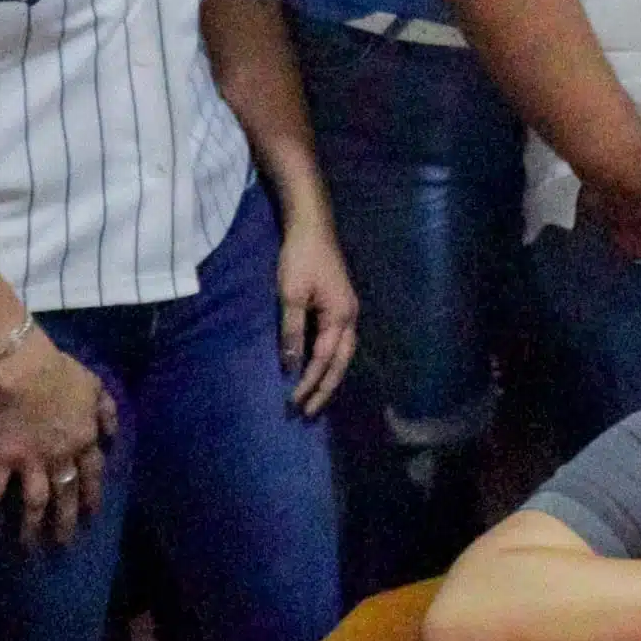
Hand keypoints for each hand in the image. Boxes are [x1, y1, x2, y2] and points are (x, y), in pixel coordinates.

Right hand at [0, 337, 117, 547]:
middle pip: (67, 495)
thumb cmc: (62, 373)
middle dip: (66, 522)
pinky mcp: (3, 458)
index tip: (92, 515)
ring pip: (36, 501)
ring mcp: (32, 460)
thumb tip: (112, 437)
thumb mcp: (97, 387)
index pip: (92, 476)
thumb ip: (107, 413)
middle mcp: (61, 457)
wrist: (28, 370)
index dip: (92, 496)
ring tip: (29, 548)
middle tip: (64, 544)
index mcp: (85, 440)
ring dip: (32, 526)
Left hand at [274, 210, 360, 417]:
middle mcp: (349, 317)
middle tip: (309, 412)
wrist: (312, 228)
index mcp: (340, 316)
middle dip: (326, 388)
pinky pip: (338, 342)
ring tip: (315, 396)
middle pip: (341, 362)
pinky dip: (329, 360)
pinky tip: (318, 367)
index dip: (309, 382)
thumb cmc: (300, 259)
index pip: (324, 359)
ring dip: (329, 376)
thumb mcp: (290, 295)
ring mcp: (347, 311)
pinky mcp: (340, 306)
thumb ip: (292, 331)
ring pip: (343, 353)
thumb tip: (290, 365)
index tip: (294, 402)